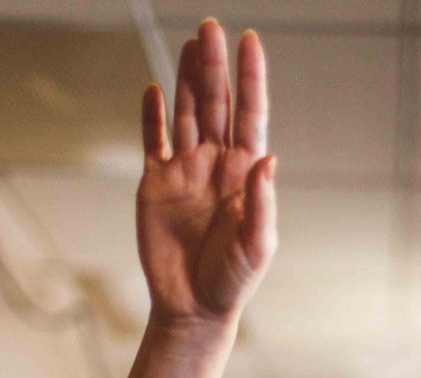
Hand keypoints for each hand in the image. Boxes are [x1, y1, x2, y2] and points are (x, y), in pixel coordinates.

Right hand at [136, 20, 276, 327]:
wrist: (194, 307)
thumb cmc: (233, 280)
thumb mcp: (258, 246)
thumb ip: (262, 203)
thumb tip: (268, 159)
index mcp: (246, 173)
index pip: (250, 115)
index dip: (250, 79)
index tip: (250, 41)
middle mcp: (217, 164)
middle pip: (216, 104)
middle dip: (214, 66)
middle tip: (210, 27)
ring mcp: (185, 171)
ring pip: (187, 114)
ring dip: (187, 79)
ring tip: (191, 43)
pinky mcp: (156, 185)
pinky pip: (153, 142)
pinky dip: (152, 117)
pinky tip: (153, 90)